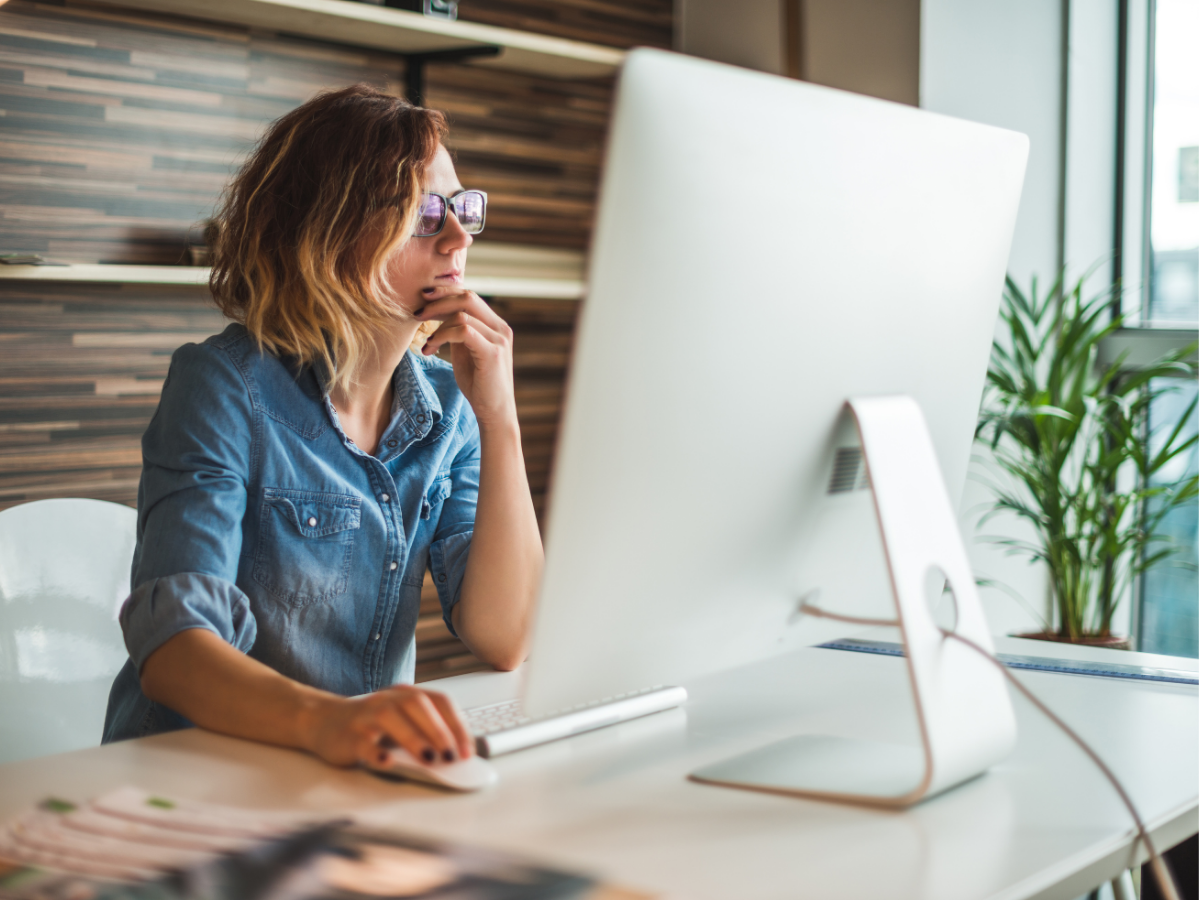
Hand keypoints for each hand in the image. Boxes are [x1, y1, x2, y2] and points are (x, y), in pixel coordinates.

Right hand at [303, 685, 474, 768]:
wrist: (322, 721)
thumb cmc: (369, 724)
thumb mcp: (400, 722)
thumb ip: (424, 732)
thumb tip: (455, 755)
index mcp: (405, 694)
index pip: (438, 701)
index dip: (456, 724)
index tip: (468, 750)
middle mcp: (387, 699)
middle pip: (417, 705)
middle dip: (438, 730)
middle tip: (452, 755)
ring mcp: (366, 715)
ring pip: (390, 718)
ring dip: (413, 739)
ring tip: (429, 759)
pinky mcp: (348, 735)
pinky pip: (362, 742)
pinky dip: (376, 752)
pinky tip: (387, 762)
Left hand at [416, 289, 516, 429]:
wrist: (494, 412)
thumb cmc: (479, 385)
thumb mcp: (466, 352)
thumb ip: (458, 332)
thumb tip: (438, 314)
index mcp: (495, 325)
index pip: (469, 296)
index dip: (445, 293)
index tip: (423, 300)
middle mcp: (500, 328)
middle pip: (467, 297)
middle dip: (438, 301)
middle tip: (418, 312)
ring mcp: (499, 339)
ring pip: (462, 314)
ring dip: (437, 326)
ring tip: (426, 342)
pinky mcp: (492, 353)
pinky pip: (463, 331)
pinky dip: (442, 336)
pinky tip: (432, 348)